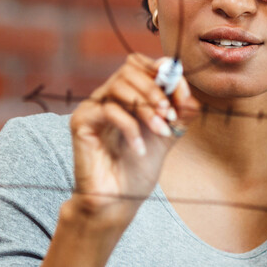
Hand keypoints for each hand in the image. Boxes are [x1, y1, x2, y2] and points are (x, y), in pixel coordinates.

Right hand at [67, 53, 200, 224]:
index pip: (141, 64)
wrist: (118, 202)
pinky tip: (139, 148)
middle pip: (129, 69)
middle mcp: (108, 96)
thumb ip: (180, 111)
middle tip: (170, 115)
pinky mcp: (81, 122)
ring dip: (146, 108)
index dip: (162, 72)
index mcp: (127, 95)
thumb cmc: (139, 170)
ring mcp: (93, 107)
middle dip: (156, 90)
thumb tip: (185, 88)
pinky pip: (108, 110)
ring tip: (160, 131)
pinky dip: (131, 128)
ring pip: (119, 86)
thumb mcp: (169, 136)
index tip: (181, 93)